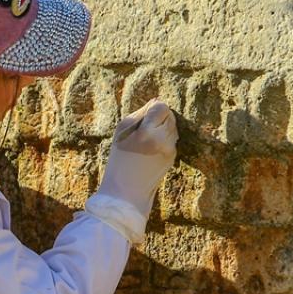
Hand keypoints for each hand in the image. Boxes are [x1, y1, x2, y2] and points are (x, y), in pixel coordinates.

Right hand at [95, 99, 178, 218]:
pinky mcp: (172, 156)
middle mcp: (155, 135)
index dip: (156, 110)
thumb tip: (156, 101)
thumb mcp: (121, 134)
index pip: (160, 106)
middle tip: (148, 132)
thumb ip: (140, 115)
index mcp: (139, 128)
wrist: (124, 192)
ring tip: (149, 144)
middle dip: (161, 120)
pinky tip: (153, 153)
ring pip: (173, 127)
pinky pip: (173, 140)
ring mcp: (166, 146)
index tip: (149, 118)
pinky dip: (166, 143)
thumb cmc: (119, 161)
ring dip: (165, 131)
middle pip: (169, 115)